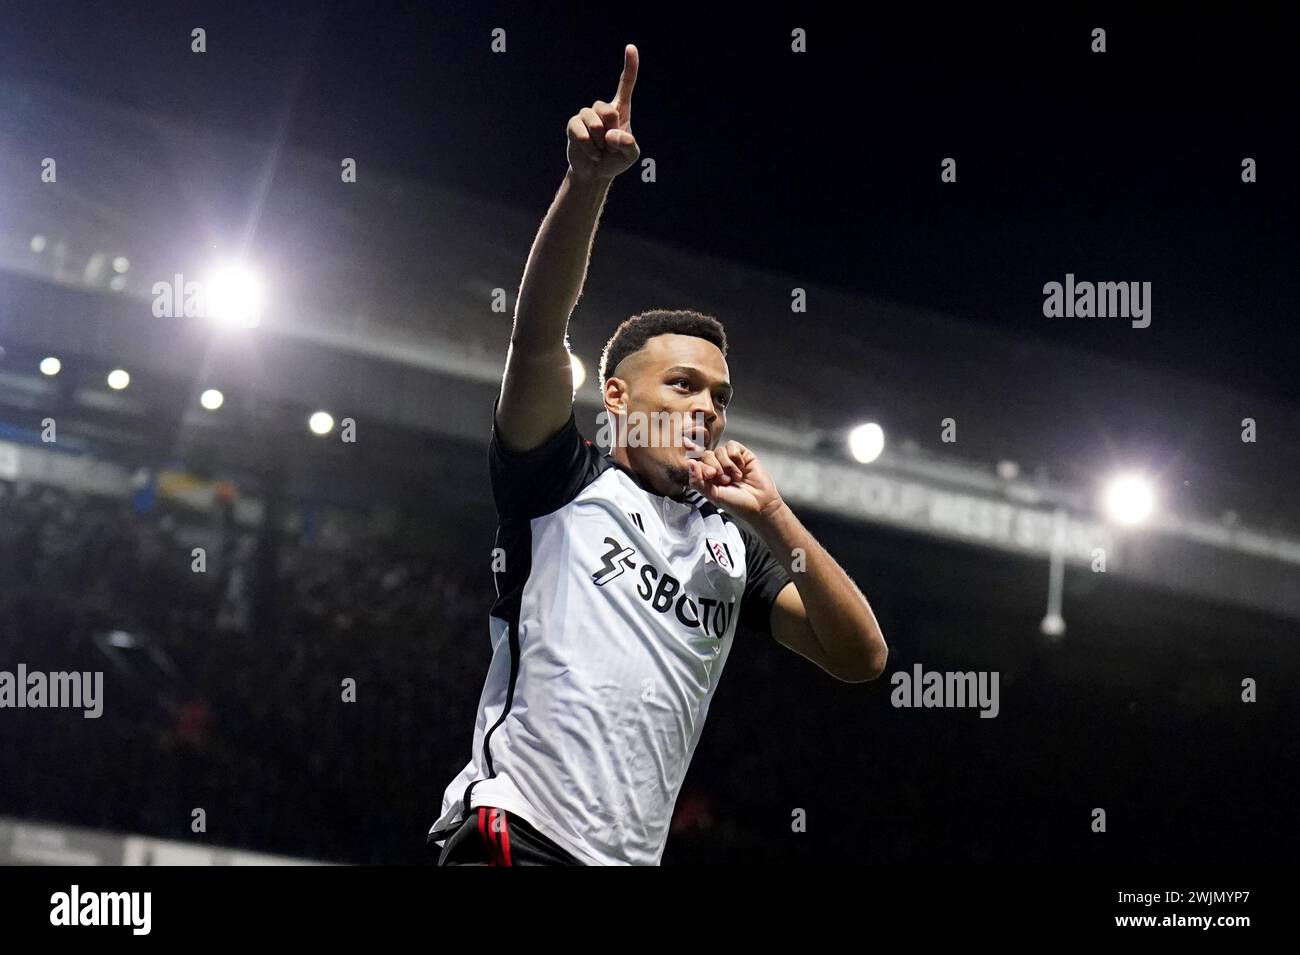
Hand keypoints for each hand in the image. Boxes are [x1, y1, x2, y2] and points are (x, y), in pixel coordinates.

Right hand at [566, 44, 639, 180]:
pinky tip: (591, 153)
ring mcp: (586, 115)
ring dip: (599, 142)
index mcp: (621, 109)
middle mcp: (602, 108)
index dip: (630, 66)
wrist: (595, 173)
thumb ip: (629, 145)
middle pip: (609, 111)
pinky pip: (580, 132)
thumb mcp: (631, 156)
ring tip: (600, 150)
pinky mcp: (573, 125)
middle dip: (611, 132)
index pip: (626, 84)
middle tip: (609, 144)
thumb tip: (611, 135)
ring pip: (594, 123)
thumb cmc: (615, 160)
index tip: (630, 47)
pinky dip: (589, 147)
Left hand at [687, 440, 784, 521]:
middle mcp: (717, 467)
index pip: (696, 463)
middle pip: (706, 455)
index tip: (711, 476)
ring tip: (735, 477)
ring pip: (719, 450)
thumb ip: (697, 481)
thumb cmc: (737, 503)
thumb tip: (690, 463)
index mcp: (707, 477)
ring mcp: (730, 460)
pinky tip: (741, 468)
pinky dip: (735, 457)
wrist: (759, 504)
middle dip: (715, 467)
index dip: (701, 467)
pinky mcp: (742, 454)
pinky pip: (732, 445)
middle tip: (725, 480)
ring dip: (727, 464)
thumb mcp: (713, 495)